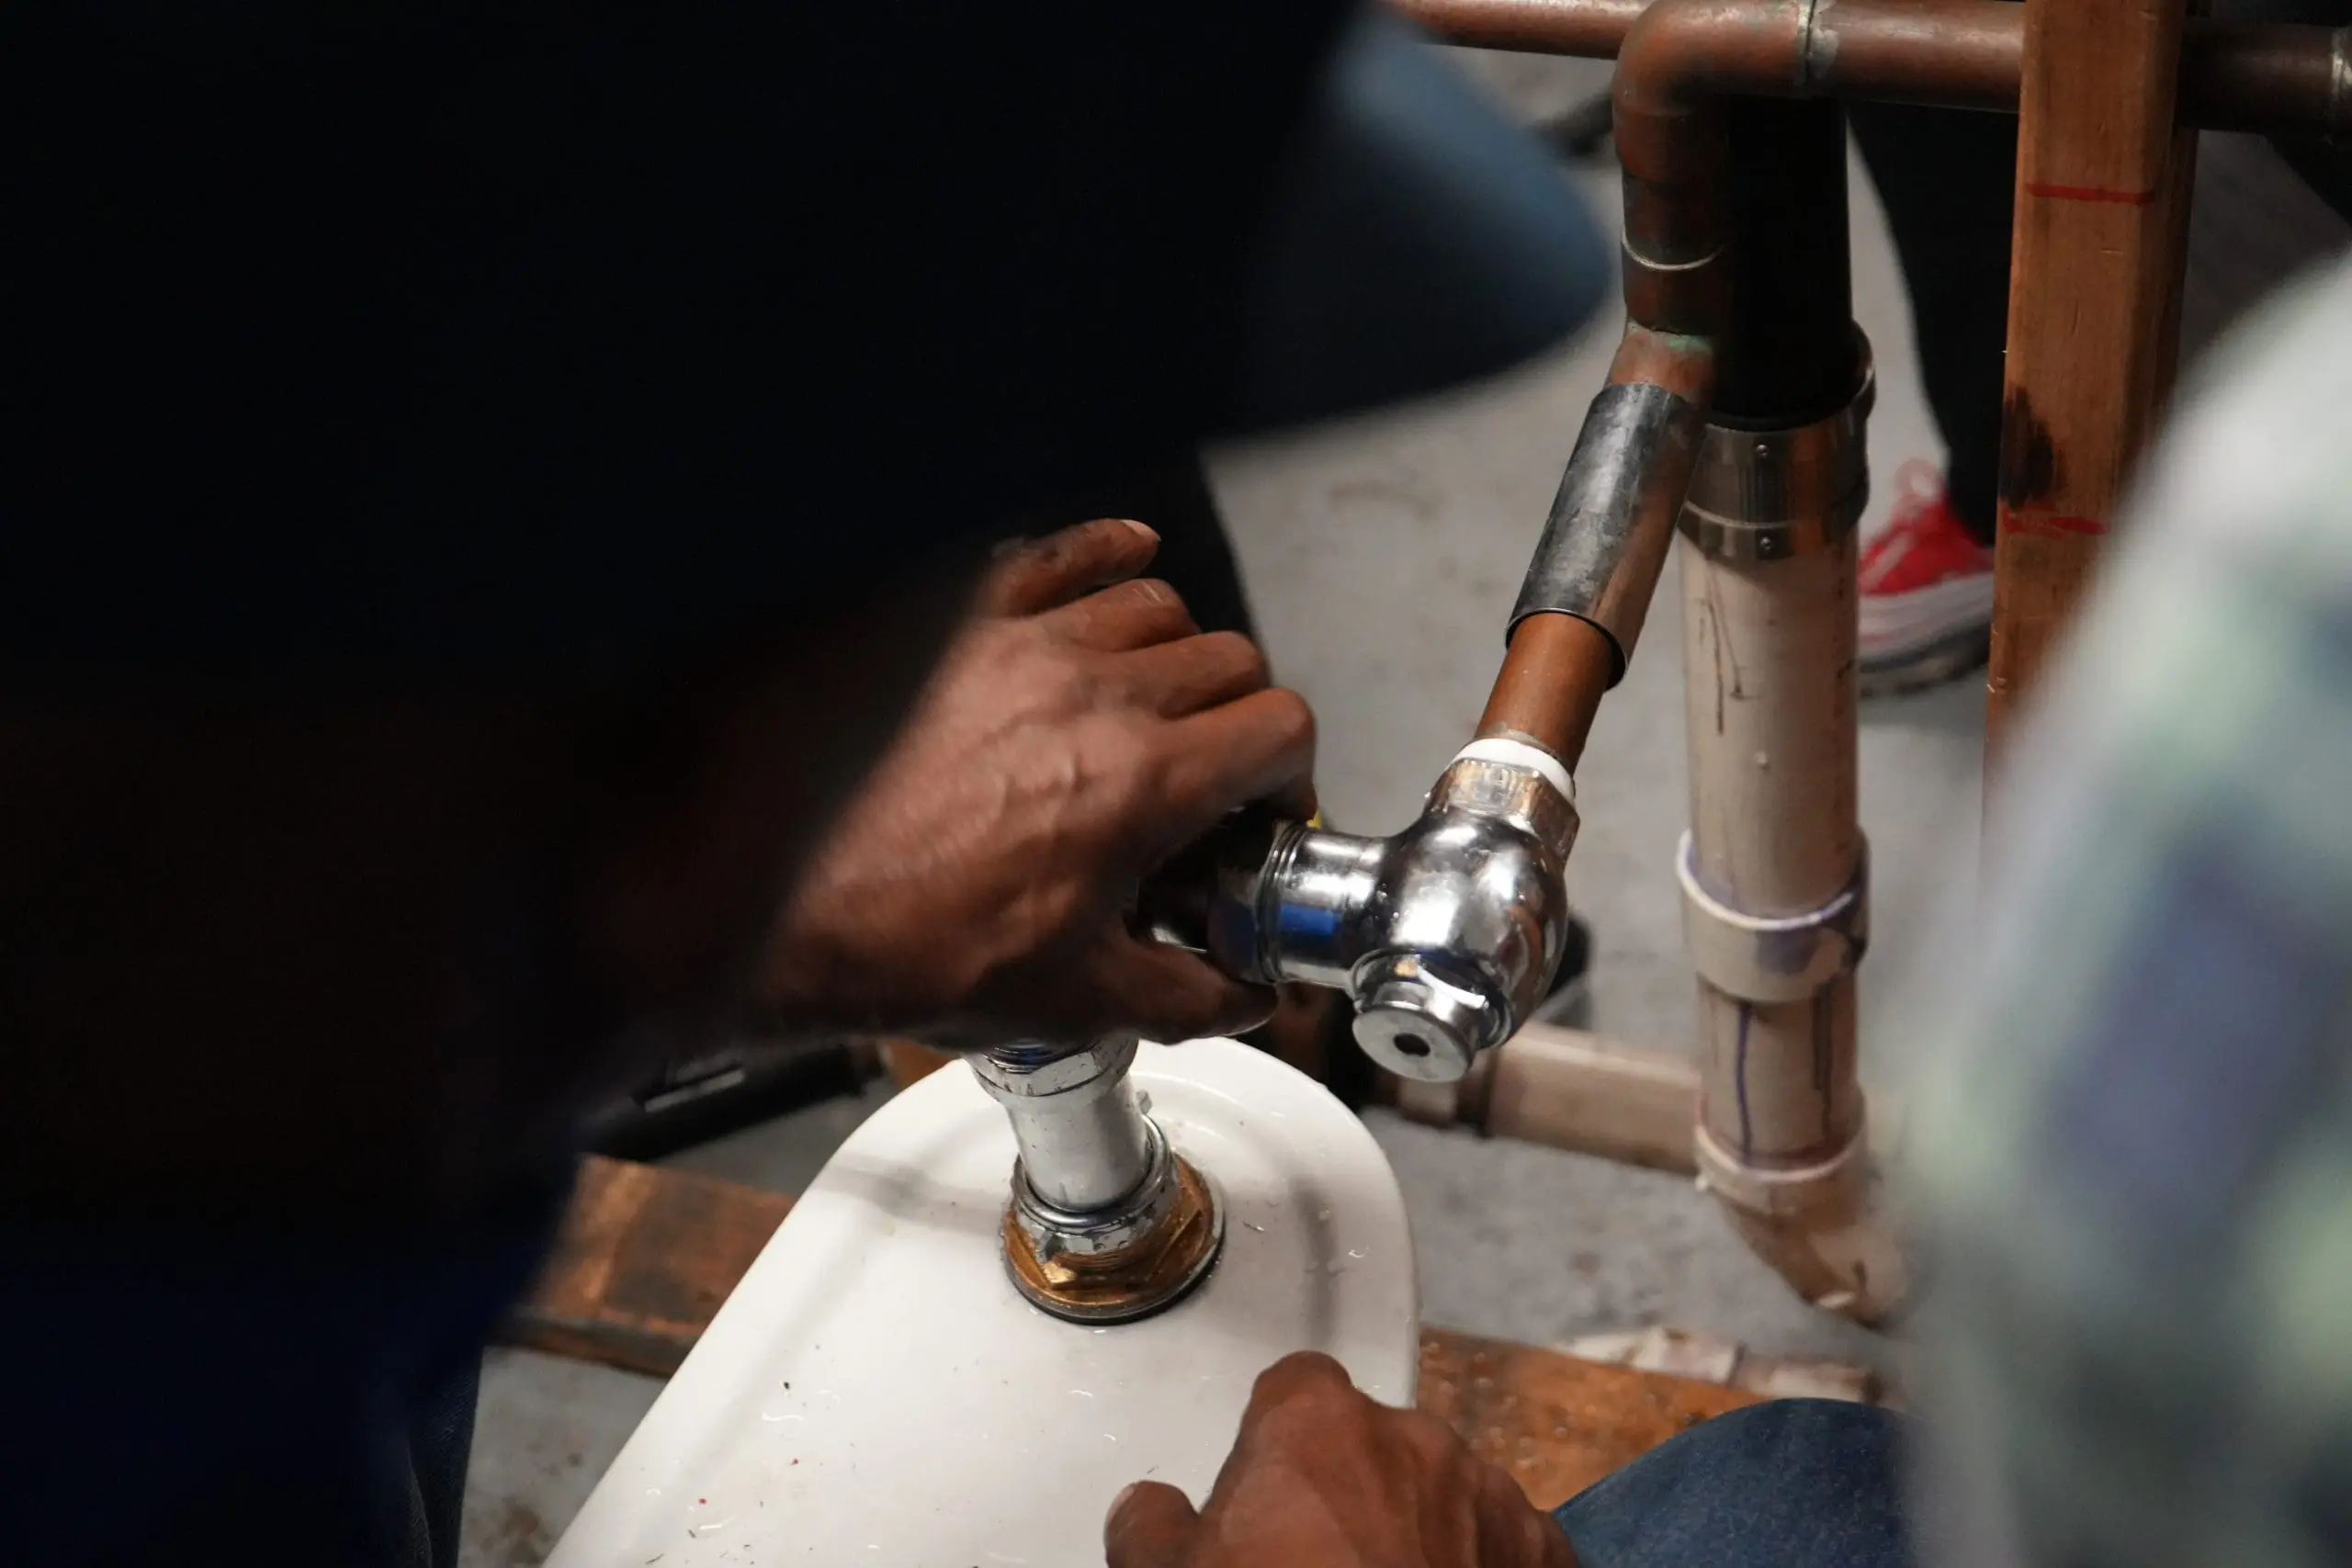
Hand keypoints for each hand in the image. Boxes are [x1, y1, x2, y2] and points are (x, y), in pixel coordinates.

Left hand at [758, 517, 1313, 1044]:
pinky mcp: (959, 623)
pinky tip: (1124, 561)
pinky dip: (1107, 554)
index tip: (1262, 809)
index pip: (1278, 728)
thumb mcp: (1070, 1001)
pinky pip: (1061, 554)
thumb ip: (1187, 995)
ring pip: (1154, 601)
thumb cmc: (900, 946)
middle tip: (1210, 773)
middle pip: (1229, 661)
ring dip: (1176, 650)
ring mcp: (1022, 644)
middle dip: (1239, 718)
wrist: (768, 906)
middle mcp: (1093, 692)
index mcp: (1140, 782)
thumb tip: (1246, 996)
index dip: (1288, 774)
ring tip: (1155, 697)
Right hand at [1106, 1352, 1576, 1567]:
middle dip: (1352, 1489)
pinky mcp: (1543, 1552)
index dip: (1275, 1444)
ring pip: (1445, 1493)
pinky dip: (1486, 1567)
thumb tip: (1147, 1511)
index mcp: (1317, 1419)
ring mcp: (1488, 1494)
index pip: (1293, 1389)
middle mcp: (1413, 1437)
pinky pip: (1510, 1546)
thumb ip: (1152, 1525)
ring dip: (1421, 1529)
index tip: (1262, 1498)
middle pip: (1373, 1442)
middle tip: (1316, 1561)